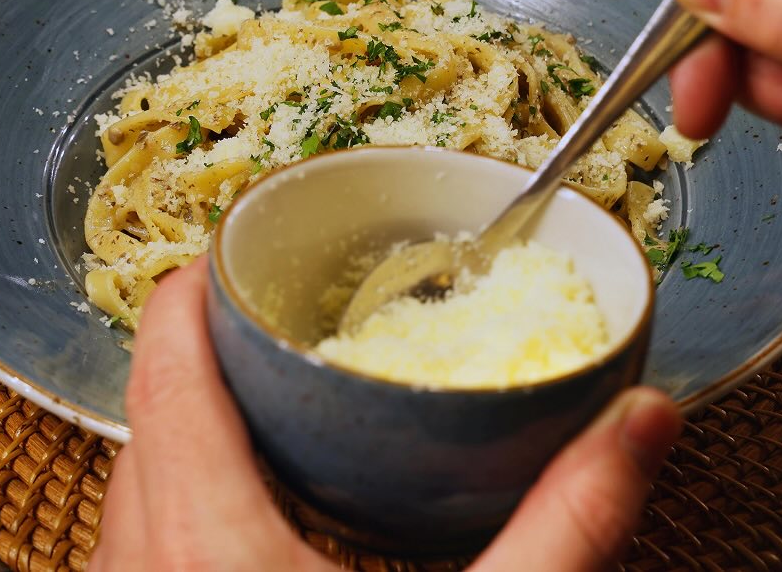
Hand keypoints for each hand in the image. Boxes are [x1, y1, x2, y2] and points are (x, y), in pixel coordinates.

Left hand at [90, 259, 681, 570]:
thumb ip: (569, 524)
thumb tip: (645, 423)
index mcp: (210, 547)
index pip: (166, 369)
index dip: (195, 286)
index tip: (240, 241)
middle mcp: (139, 567)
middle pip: (150, 409)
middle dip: (209, 343)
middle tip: (282, 304)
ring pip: (136, 472)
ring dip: (191, 413)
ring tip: (266, 380)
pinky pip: (138, 529)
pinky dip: (185, 479)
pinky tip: (249, 493)